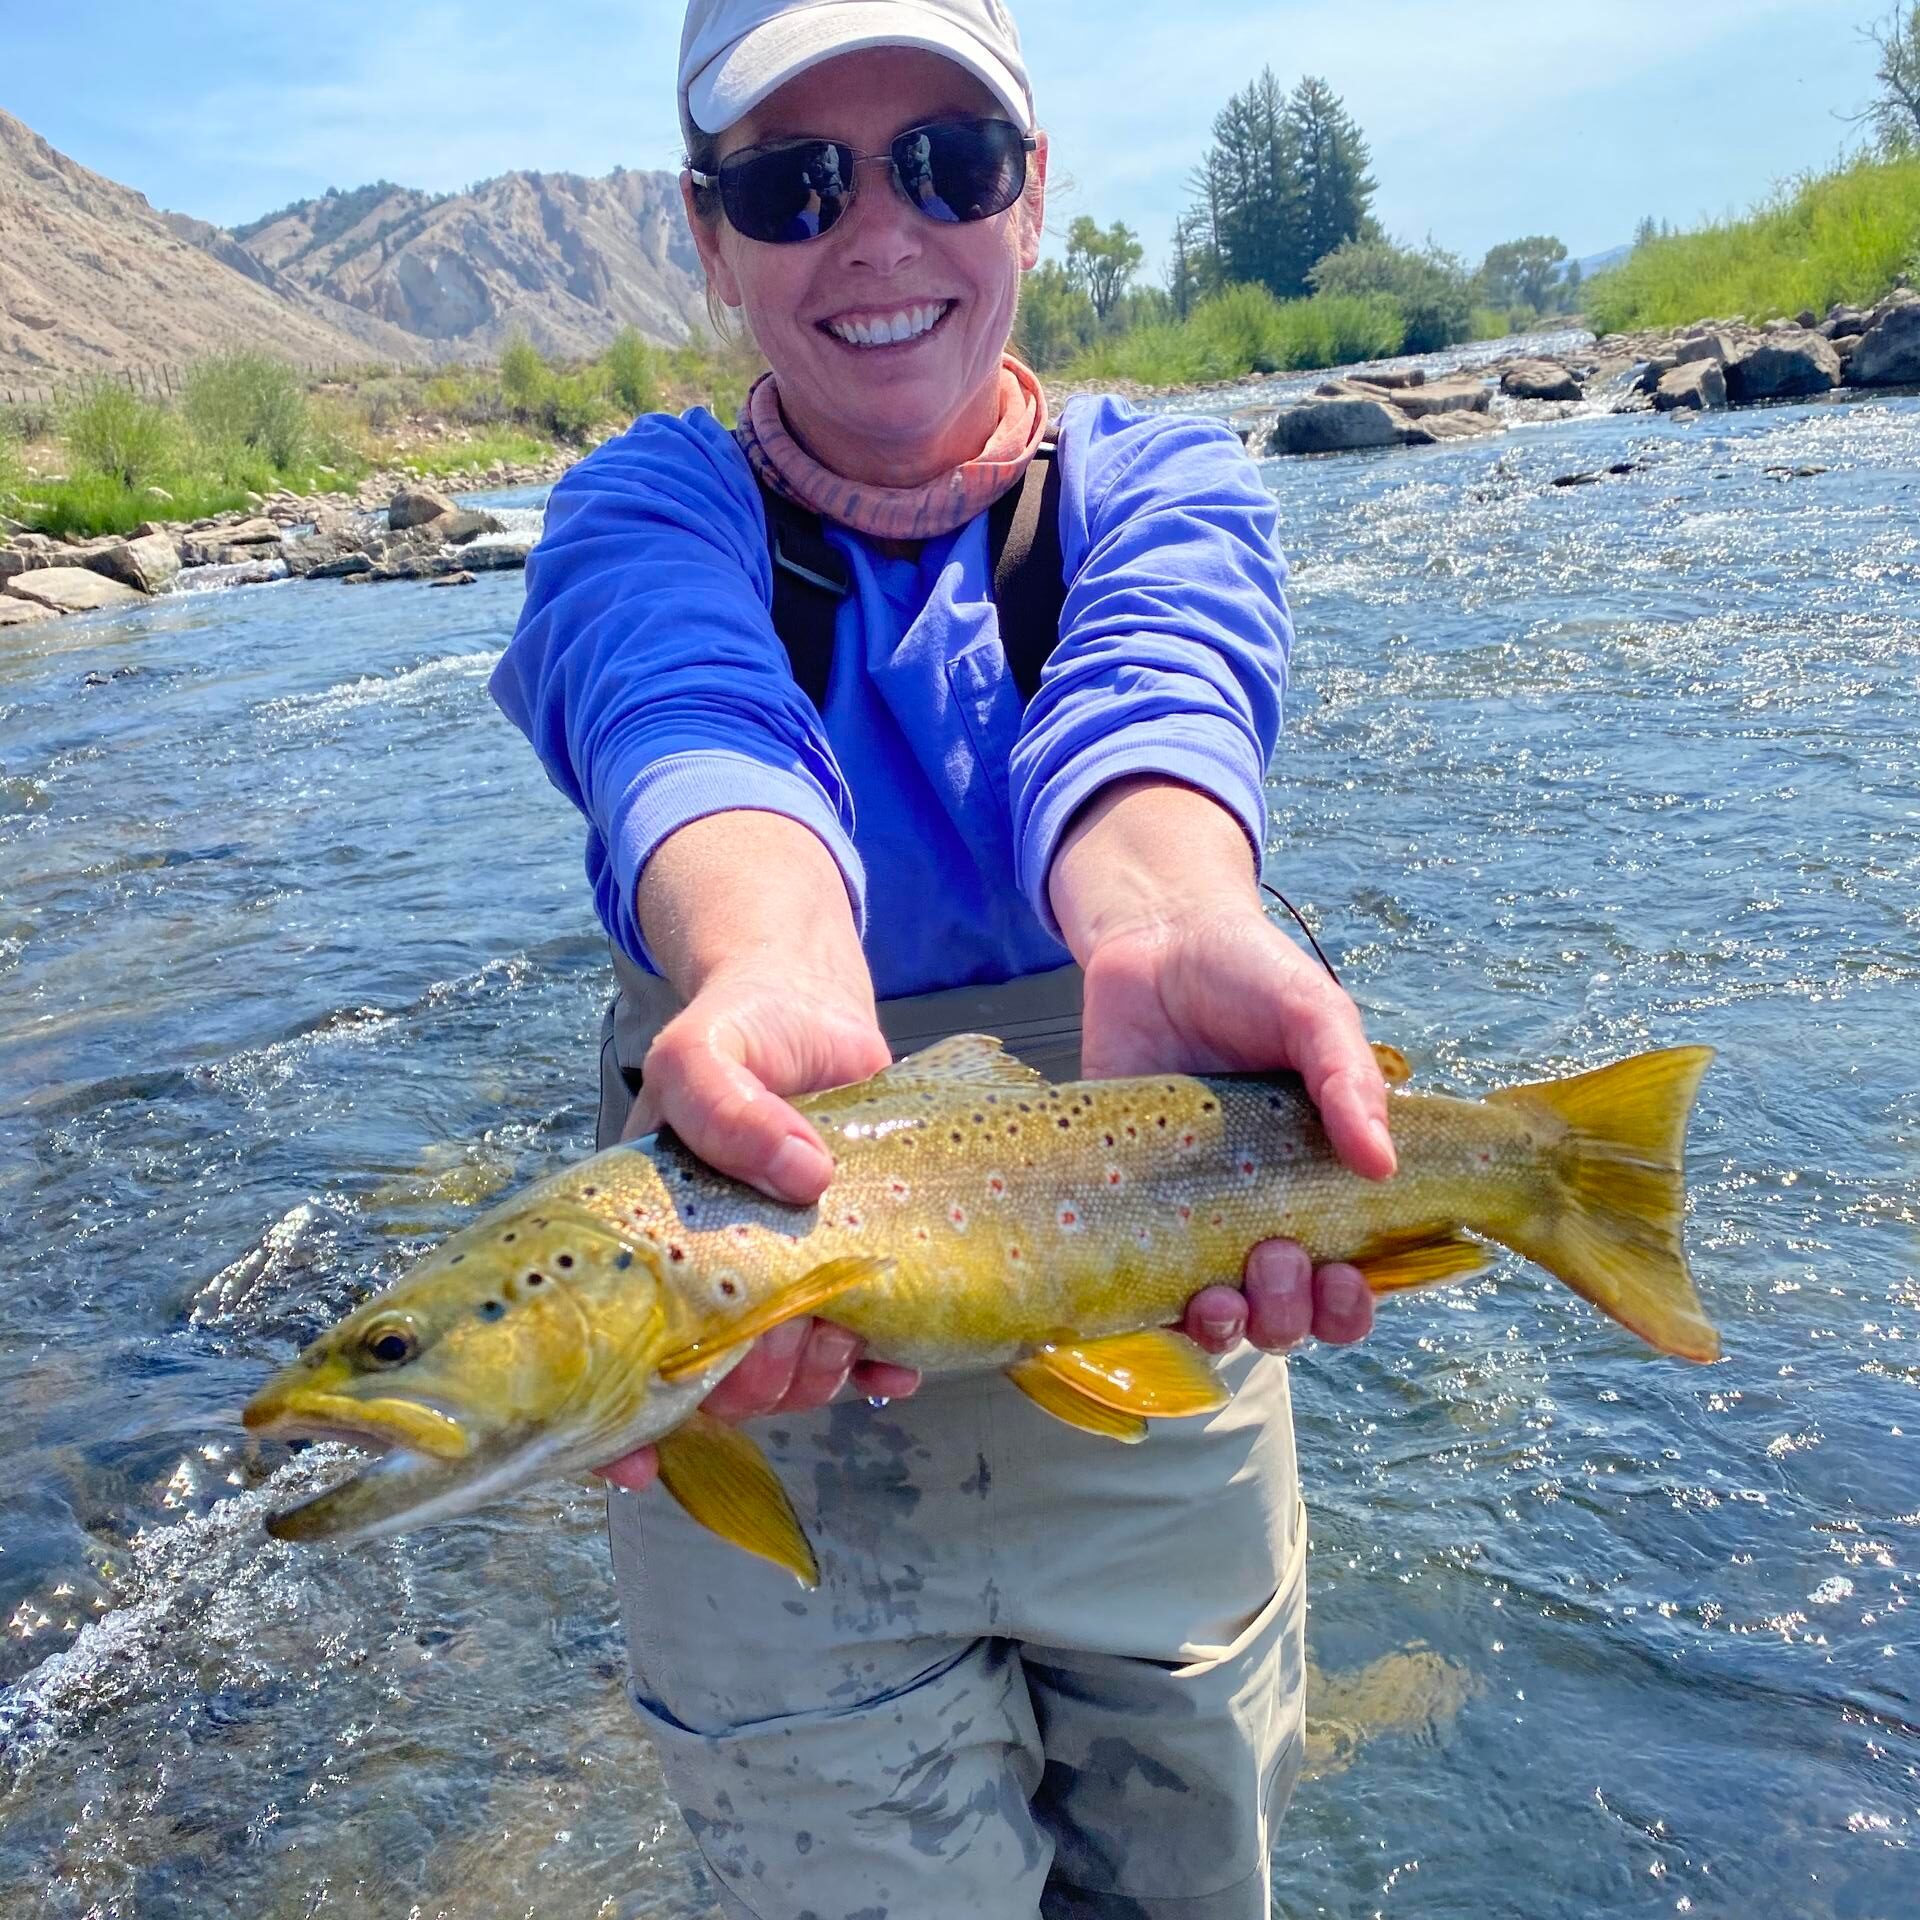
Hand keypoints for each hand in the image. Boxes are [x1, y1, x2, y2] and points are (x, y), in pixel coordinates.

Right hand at [596, 961, 919, 1491]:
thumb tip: (802, 1177)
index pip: (609, 1359)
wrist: (816, 1018)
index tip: (642, 1459)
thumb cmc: (742, 1034)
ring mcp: (779, 1284)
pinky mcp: (845, 1275)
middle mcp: (705, 1279)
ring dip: (816, 1377)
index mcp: (646, 1245)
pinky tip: (895, 1364)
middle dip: (753, 1381)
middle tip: (796, 1320)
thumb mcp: (708, 1050)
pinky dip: (880, 1371)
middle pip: (712, 1387)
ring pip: (785, 1383)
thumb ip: (726, 1103)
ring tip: (845, 1325)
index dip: (615, 1426)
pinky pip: (859, 1358)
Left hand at [1080, 898, 1390, 1355]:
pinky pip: (1138, 1282)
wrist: (1154, 942)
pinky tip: (1160, 1293)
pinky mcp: (1123, 1201)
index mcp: (1317, 1181)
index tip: (1346, 1278)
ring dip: (1229, 1326)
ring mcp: (1186, 1213)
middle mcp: (1256, 1210)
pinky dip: (1152, 1305)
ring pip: (1216, 1316)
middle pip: (1284, 1314)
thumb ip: (1349, 1079)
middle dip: (1289, 1311)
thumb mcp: (1314, 1014)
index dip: (1350, 1305)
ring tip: (1223, 1291)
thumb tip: (1383, 1166)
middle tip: (1276, 1251)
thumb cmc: (1249, 977)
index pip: (1346, 1279)